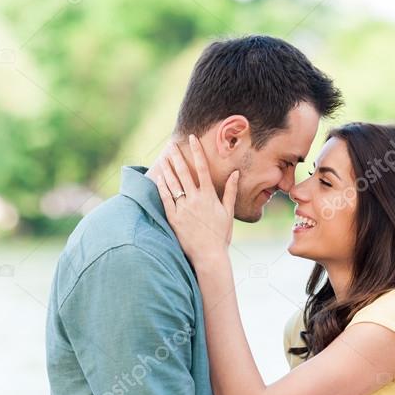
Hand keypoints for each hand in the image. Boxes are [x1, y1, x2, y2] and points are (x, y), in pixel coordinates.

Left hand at [153, 134, 239, 264]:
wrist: (209, 256)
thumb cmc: (220, 235)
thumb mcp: (228, 212)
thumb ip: (230, 191)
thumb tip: (235, 173)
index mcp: (209, 196)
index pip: (202, 168)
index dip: (197, 151)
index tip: (192, 139)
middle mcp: (195, 199)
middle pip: (184, 172)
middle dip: (177, 157)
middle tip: (172, 145)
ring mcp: (183, 208)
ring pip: (173, 184)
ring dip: (167, 169)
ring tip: (164, 157)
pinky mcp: (174, 218)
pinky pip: (166, 198)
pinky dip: (162, 187)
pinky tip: (159, 177)